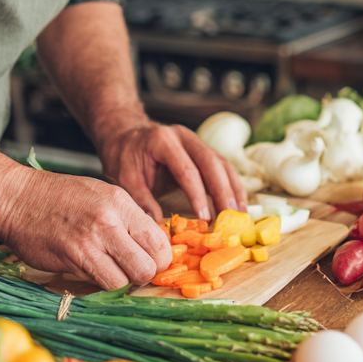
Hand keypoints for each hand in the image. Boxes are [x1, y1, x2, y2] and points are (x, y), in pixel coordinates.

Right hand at [0, 165, 170, 289]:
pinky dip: (100, 283)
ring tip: (108, 270)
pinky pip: (102, 283)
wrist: (16, 198)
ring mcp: (92, 240)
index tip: (147, 260)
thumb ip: (125, 219)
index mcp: (121, 202)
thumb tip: (148, 246)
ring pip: (127, 279)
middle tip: (130, 271)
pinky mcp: (73, 257)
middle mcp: (110, 220)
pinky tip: (91, 271)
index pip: (159, 241)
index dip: (158, 258)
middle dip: (143, 274)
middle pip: (149, 265)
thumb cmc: (57, 197)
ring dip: (121, 282)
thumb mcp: (100, 196)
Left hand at [99, 122, 246, 221]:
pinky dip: (231, 185)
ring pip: (222, 163)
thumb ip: (141, 201)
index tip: (204, 217)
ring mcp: (195, 140)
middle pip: (211, 163)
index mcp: (163, 141)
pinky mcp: (201, 149)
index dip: (198, 194)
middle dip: (223, 192)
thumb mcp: (124, 177)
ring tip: (239, 215)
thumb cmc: (123, 154)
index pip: (187, 169)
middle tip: (229, 218)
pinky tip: (236, 204)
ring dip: (233, 189)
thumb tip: (159, 229)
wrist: (124, 132)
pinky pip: (222, 166)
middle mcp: (184, 136)